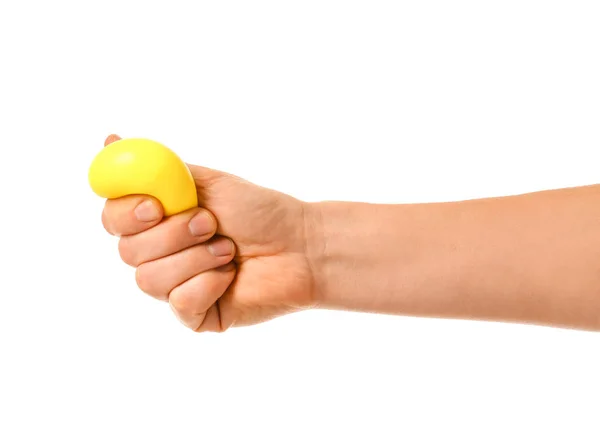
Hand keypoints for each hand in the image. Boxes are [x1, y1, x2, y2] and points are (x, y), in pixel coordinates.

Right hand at [100, 135, 318, 331]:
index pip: (113, 219)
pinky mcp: (194, 315)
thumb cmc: (259, 211)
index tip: (155, 207)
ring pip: (149, 279)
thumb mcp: (208, 182)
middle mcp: (160, 254)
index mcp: (159, 220)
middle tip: (210, 223)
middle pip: (127, 252)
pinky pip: (180, 303)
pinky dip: (209, 284)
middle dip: (173, 235)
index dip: (126, 214)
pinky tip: (231, 276)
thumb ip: (159, 169)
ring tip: (228, 250)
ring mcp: (175, 286)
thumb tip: (111, 139)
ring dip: (195, 259)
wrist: (300, 246)